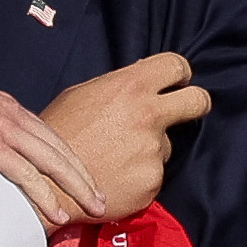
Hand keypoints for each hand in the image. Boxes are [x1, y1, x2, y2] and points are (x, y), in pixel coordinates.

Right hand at [0, 73, 105, 225]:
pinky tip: (58, 211)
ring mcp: (3, 128)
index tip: (82, 176)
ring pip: (52, 161)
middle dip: (84, 174)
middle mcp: (11, 113)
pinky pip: (27, 175)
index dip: (69, 157)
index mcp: (6, 106)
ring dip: (77, 187)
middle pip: (59, 147)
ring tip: (93, 208)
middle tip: (101, 196)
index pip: (48, 134)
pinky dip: (46, 195)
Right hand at [39, 53, 209, 226]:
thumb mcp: (81, 94)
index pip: (175, 66)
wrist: (48, 181)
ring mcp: (153, 150)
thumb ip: (118, 86)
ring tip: (115, 156)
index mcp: (130, 87)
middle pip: (198, 101)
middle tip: (182, 111)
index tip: (176, 82)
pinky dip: (138, 175)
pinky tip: (115, 174)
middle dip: (195, 103)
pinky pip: (153, 173)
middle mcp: (148, 115)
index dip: (179, 73)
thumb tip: (140, 82)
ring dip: (148, 149)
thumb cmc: (59, 133)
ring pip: (165, 144)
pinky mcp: (153, 180)